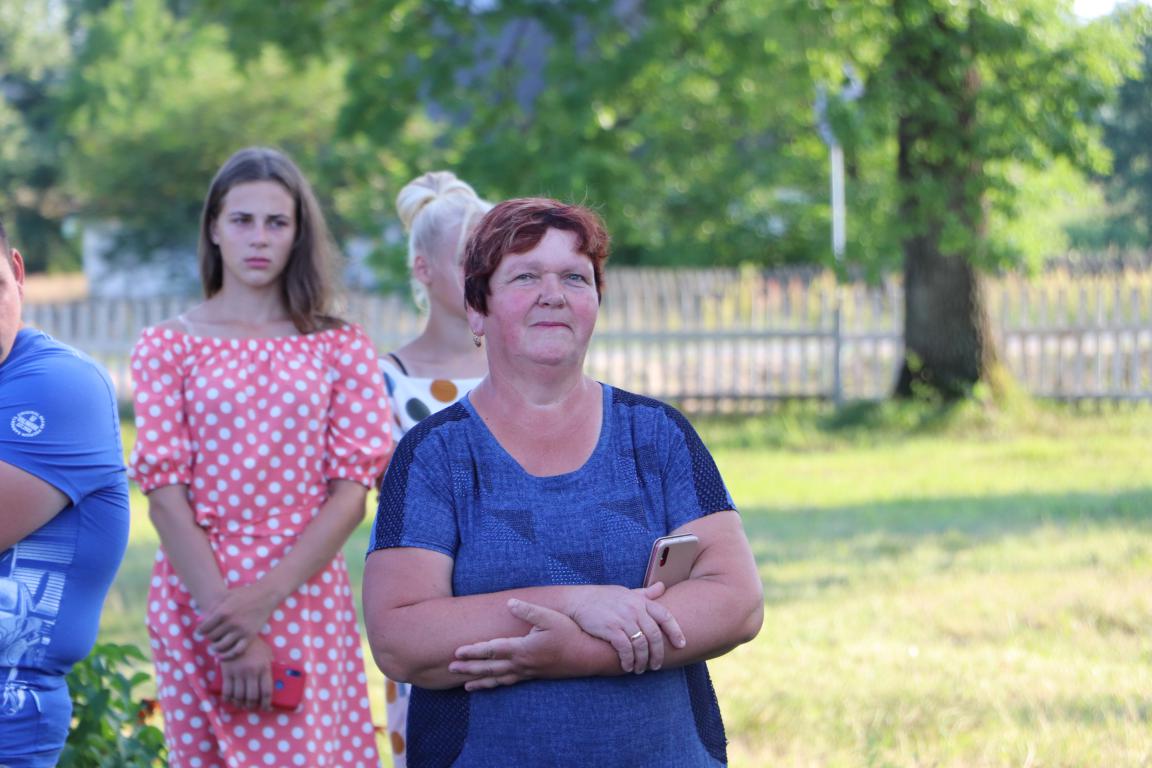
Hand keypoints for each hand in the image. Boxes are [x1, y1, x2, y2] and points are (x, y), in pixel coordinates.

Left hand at [197, 583, 277, 659]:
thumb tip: (198, 621)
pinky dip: (227, 656)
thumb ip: (212, 608)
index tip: (199, 632)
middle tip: (209, 636)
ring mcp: (241, 630)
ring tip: (214, 646)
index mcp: (223, 611)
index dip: (199, 631)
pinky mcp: (250, 636)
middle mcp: (231, 622)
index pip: (204, 628)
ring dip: (215, 647)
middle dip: (208, 637)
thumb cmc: (244, 593)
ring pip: (221, 646)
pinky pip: (236, 651)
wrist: (266, 595)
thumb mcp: (226, 597)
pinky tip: (221, 656)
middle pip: (211, 637)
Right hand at [217, 637, 274, 710]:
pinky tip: (230, 701)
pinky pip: (227, 691)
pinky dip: (228, 699)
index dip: (266, 704)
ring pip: (239, 696)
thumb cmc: (255, 645)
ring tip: (242, 705)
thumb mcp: (267, 653)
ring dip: (240, 705)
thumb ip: (269, 667)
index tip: (266, 708)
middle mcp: (251, 672)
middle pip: (252, 697)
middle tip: (252, 708)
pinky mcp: (227, 672)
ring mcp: (238, 673)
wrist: (236, 634)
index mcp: (264, 668)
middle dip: (252, 706)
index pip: (266, 691)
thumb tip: (274, 682)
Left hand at [450, 599, 584, 690]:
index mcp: (522, 649)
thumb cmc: (569, 634)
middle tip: (450, 667)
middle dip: (469, 667)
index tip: (457, 651)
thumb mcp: (550, 617)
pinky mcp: (532, 676)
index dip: (474, 650)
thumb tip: (509, 603)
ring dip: (479, 680)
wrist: (587, 656)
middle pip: (490, 667)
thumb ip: (528, 611)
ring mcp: (527, 672)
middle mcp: (522, 663)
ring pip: (498, 678)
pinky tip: (489, 686)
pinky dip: (495, 684)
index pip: (492, 650)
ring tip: (464, 684)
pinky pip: (509, 682)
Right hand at [564, 582, 684, 672]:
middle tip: (656, 666)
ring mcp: (623, 619)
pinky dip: (628, 660)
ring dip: (643, 661)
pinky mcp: (610, 629)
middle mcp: (634, 609)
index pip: (665, 616)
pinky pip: (625, 648)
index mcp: (640, 601)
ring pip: (641, 645)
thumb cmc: (604, 598)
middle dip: (658, 654)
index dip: (676, 631)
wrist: (578, 600)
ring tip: (640, 669)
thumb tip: (662, 587)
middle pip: (654, 635)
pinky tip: (627, 666)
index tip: (681, 645)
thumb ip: (645, 594)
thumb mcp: (626, 592)